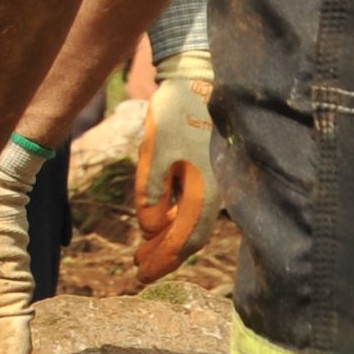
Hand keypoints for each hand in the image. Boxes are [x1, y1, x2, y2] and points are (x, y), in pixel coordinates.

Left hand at [132, 43, 220, 282]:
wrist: (197, 79)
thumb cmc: (177, 113)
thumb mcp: (155, 152)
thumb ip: (151, 192)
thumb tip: (150, 229)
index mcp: (205, 192)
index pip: (185, 239)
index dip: (164, 260)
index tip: (142, 274)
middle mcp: (213, 193)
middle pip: (189, 236)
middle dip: (164, 255)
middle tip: (139, 270)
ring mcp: (211, 183)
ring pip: (190, 222)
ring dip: (167, 238)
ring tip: (143, 250)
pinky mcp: (205, 171)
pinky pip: (191, 206)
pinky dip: (173, 219)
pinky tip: (157, 223)